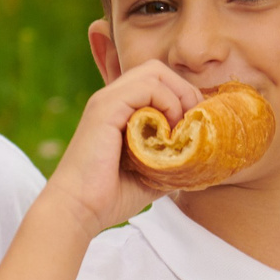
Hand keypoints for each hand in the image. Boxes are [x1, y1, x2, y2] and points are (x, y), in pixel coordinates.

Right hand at [39, 59, 206, 233]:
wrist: (79, 210)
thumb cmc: (111, 197)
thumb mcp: (153, 175)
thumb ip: (173, 160)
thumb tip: (200, 157)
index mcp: (120, 110)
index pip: (157, 82)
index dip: (182, 97)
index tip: (194, 127)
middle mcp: (112, 99)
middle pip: (157, 70)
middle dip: (184, 91)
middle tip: (192, 122)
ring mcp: (107, 100)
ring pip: (154, 72)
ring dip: (178, 97)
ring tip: (180, 129)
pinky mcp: (105, 108)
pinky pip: (145, 87)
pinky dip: (167, 103)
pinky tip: (168, 132)